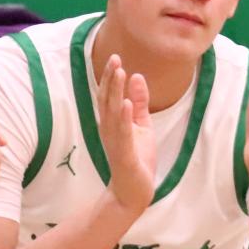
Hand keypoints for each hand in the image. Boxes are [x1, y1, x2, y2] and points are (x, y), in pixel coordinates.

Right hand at [97, 54, 155, 214]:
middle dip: (110, 79)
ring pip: (113, 113)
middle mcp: (109, 129)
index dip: (110, 77)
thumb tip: (137, 76)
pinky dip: (124, 119)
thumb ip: (140, 102)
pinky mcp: (124, 155)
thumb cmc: (137, 158)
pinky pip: (123, 134)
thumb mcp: (142, 125)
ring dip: (116, 93)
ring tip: (120, 73)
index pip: (108, 95)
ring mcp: (115, 141)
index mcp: (111, 121)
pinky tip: (127, 105)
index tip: (115, 58)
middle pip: (107, 100)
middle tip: (114, 59)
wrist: (134, 191)